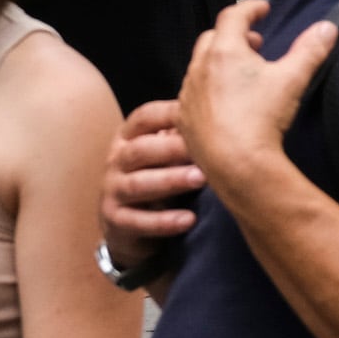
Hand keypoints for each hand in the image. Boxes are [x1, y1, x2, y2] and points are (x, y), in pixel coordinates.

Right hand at [100, 97, 203, 269]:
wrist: (129, 226)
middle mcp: (117, 161)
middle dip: (173, 148)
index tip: (202, 110)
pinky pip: (138, 222)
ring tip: (201, 179)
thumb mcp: (166, 154)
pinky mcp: (115, 222)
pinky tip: (188, 220)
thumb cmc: (158, 177)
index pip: (144, 117)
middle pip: (141, 149)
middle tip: (206, 148)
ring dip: (171, 181)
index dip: (169, 113)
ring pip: (139, 184)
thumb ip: (183, 135)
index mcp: (129, 137)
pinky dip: (164, 222)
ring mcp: (113, 192)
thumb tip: (225, 113)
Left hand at [180, 0, 333, 197]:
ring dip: (219, 63)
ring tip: (242, 75)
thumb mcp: (293, 78)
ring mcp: (188, 96)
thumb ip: (310, 49)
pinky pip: (193, 96)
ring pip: (200, 67)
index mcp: (225, 52)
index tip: (262, 9)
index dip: (250, 9)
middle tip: (255, 43)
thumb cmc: (261, 119)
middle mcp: (200, 69)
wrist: (237, 164)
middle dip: (234, 36)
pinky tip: (225, 104)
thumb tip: (326, 28)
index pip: (233, 16)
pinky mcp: (184, 121)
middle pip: (212, 39)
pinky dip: (208, 90)